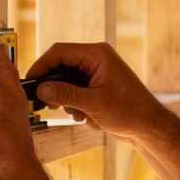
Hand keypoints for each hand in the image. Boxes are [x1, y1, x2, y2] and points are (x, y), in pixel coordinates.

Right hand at [25, 42, 168, 143]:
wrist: (149, 127)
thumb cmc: (130, 111)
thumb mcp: (94, 103)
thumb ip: (66, 94)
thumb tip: (41, 89)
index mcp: (97, 55)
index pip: (60, 52)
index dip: (42, 65)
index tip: (30, 81)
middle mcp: (96, 60)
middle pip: (61, 66)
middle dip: (55, 87)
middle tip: (47, 104)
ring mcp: (96, 73)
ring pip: (67, 81)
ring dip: (67, 100)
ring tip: (78, 114)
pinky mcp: (96, 86)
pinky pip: (76, 91)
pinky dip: (76, 105)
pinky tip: (87, 117)